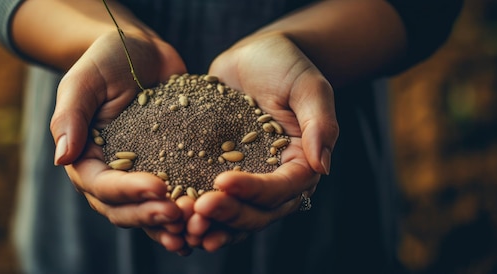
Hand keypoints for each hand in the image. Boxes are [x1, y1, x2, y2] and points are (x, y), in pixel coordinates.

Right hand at [50, 31, 189, 251]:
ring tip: (196, 227)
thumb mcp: (84, 81)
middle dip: (150, 215)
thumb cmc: (106, 60)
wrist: (141, 52)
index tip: (158, 187)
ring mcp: (140, 176)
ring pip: (150, 213)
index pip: (102, 186)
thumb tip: (61, 158)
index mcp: (86, 159)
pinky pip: (177, 197)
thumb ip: (70, 117)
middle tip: (179, 215)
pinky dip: (190, 212)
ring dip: (170, 225)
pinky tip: (212, 218)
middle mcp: (111, 175)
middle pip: (124, 210)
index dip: (128, 191)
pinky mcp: (169, 170)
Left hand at [186, 32, 338, 250]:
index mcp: (301, 165)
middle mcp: (276, 180)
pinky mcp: (221, 174)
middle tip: (196, 210)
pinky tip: (174, 216)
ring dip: (211, 226)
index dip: (254, 192)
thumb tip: (322, 167)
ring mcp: (248, 180)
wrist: (254, 56)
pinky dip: (196, 212)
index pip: (281, 190)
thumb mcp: (309, 86)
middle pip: (258, 213)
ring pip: (234, 216)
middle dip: (228, 215)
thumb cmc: (286, 65)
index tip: (223, 182)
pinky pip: (212, 200)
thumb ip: (320, 124)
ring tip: (183, 225)